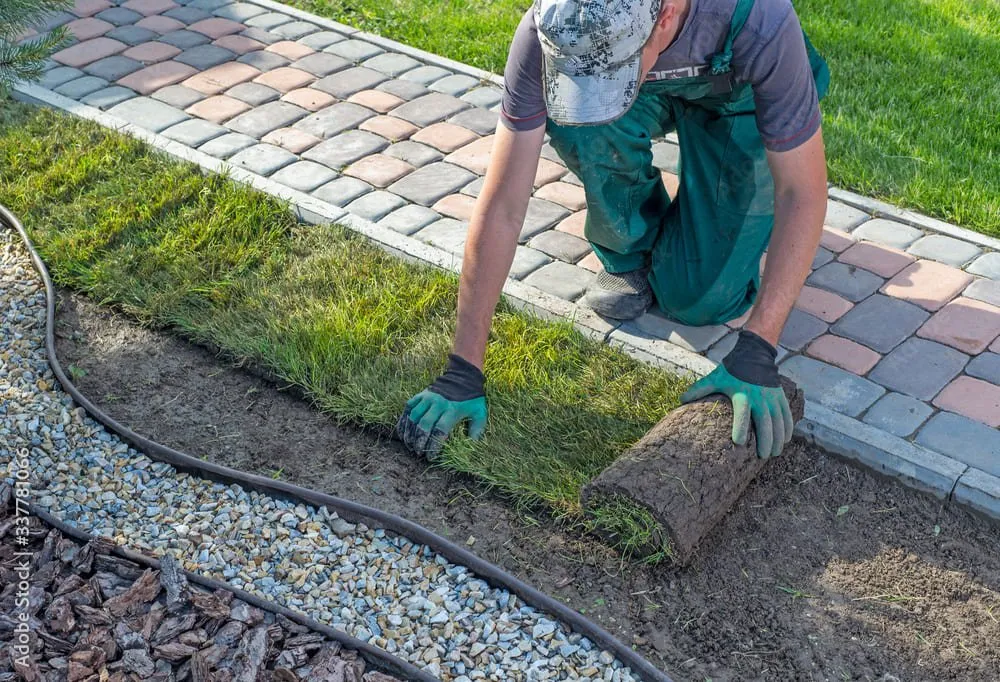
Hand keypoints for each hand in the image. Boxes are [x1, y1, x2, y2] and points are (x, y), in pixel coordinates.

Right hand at [396, 354, 487, 457]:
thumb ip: (477, 429)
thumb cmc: (472, 397)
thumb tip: (472, 445)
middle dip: (419, 441)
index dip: (433, 445)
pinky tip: (402, 432)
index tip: (430, 457)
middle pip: (424, 425)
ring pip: (414, 417)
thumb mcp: (480, 412)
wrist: (463, 375)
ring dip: (410, 433)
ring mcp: (427, 398)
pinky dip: (404, 420)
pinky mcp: (421, 394)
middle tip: (418, 453)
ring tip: (409, 445)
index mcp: (452, 410)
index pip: (439, 430)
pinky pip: (408, 408)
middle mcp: (437, 404)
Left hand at [680, 330, 792, 457]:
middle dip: (765, 440)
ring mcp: (772, 397)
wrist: (755, 354)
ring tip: (774, 453)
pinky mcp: (780, 397)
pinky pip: (787, 415)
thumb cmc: (732, 370)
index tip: (738, 443)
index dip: (740, 427)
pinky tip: (785, 440)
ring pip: (778, 421)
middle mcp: (759, 397)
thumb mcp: (715, 378)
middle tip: (762, 456)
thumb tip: (681, 400)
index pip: (742, 413)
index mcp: (742, 394)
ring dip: (778, 438)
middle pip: (765, 422)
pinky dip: (787, 428)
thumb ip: (700, 389)